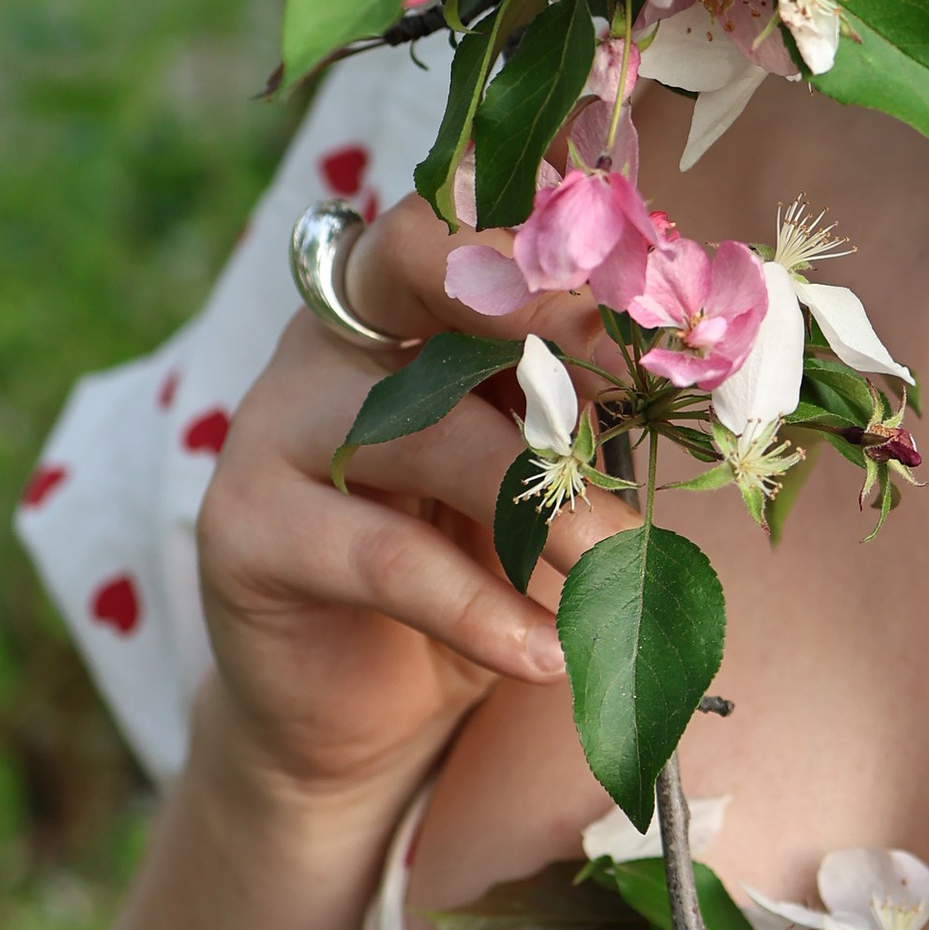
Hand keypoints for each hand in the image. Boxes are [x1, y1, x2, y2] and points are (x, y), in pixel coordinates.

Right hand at [195, 190, 629, 815]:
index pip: (469, 220)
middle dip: (527, 302)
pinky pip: (384, 557)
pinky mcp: (244, 530)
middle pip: (417, 265)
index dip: (548, 236)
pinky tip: (548, 652)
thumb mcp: (536, 474)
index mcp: (406, 299)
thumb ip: (578, 407)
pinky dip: (482, 609)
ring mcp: (274, 424)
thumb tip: (684, 369)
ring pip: (425, 427)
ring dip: (542, 502)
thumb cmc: (469, 569)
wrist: (356, 709)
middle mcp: (332, 338)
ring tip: (620, 565)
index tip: (640, 282)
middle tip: (626, 371)